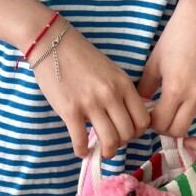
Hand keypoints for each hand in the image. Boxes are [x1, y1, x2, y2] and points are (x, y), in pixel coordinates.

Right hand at [31, 19, 150, 158]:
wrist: (53, 44)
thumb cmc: (81, 57)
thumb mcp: (111, 71)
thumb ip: (121, 91)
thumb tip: (125, 118)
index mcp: (123, 84)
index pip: (142, 120)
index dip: (137, 132)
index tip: (127, 132)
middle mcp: (110, 95)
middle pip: (127, 134)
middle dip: (122, 143)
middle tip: (113, 142)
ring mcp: (90, 104)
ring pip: (110, 141)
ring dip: (107, 151)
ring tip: (101, 150)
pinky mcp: (69, 111)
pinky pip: (80, 141)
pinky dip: (82, 151)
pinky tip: (81, 150)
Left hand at [136, 0, 195, 152]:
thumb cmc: (175, 37)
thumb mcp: (154, 62)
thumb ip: (146, 87)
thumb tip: (140, 106)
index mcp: (176, 89)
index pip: (161, 123)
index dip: (151, 125)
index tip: (149, 118)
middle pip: (180, 130)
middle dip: (168, 131)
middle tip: (163, 123)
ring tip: (189, 143)